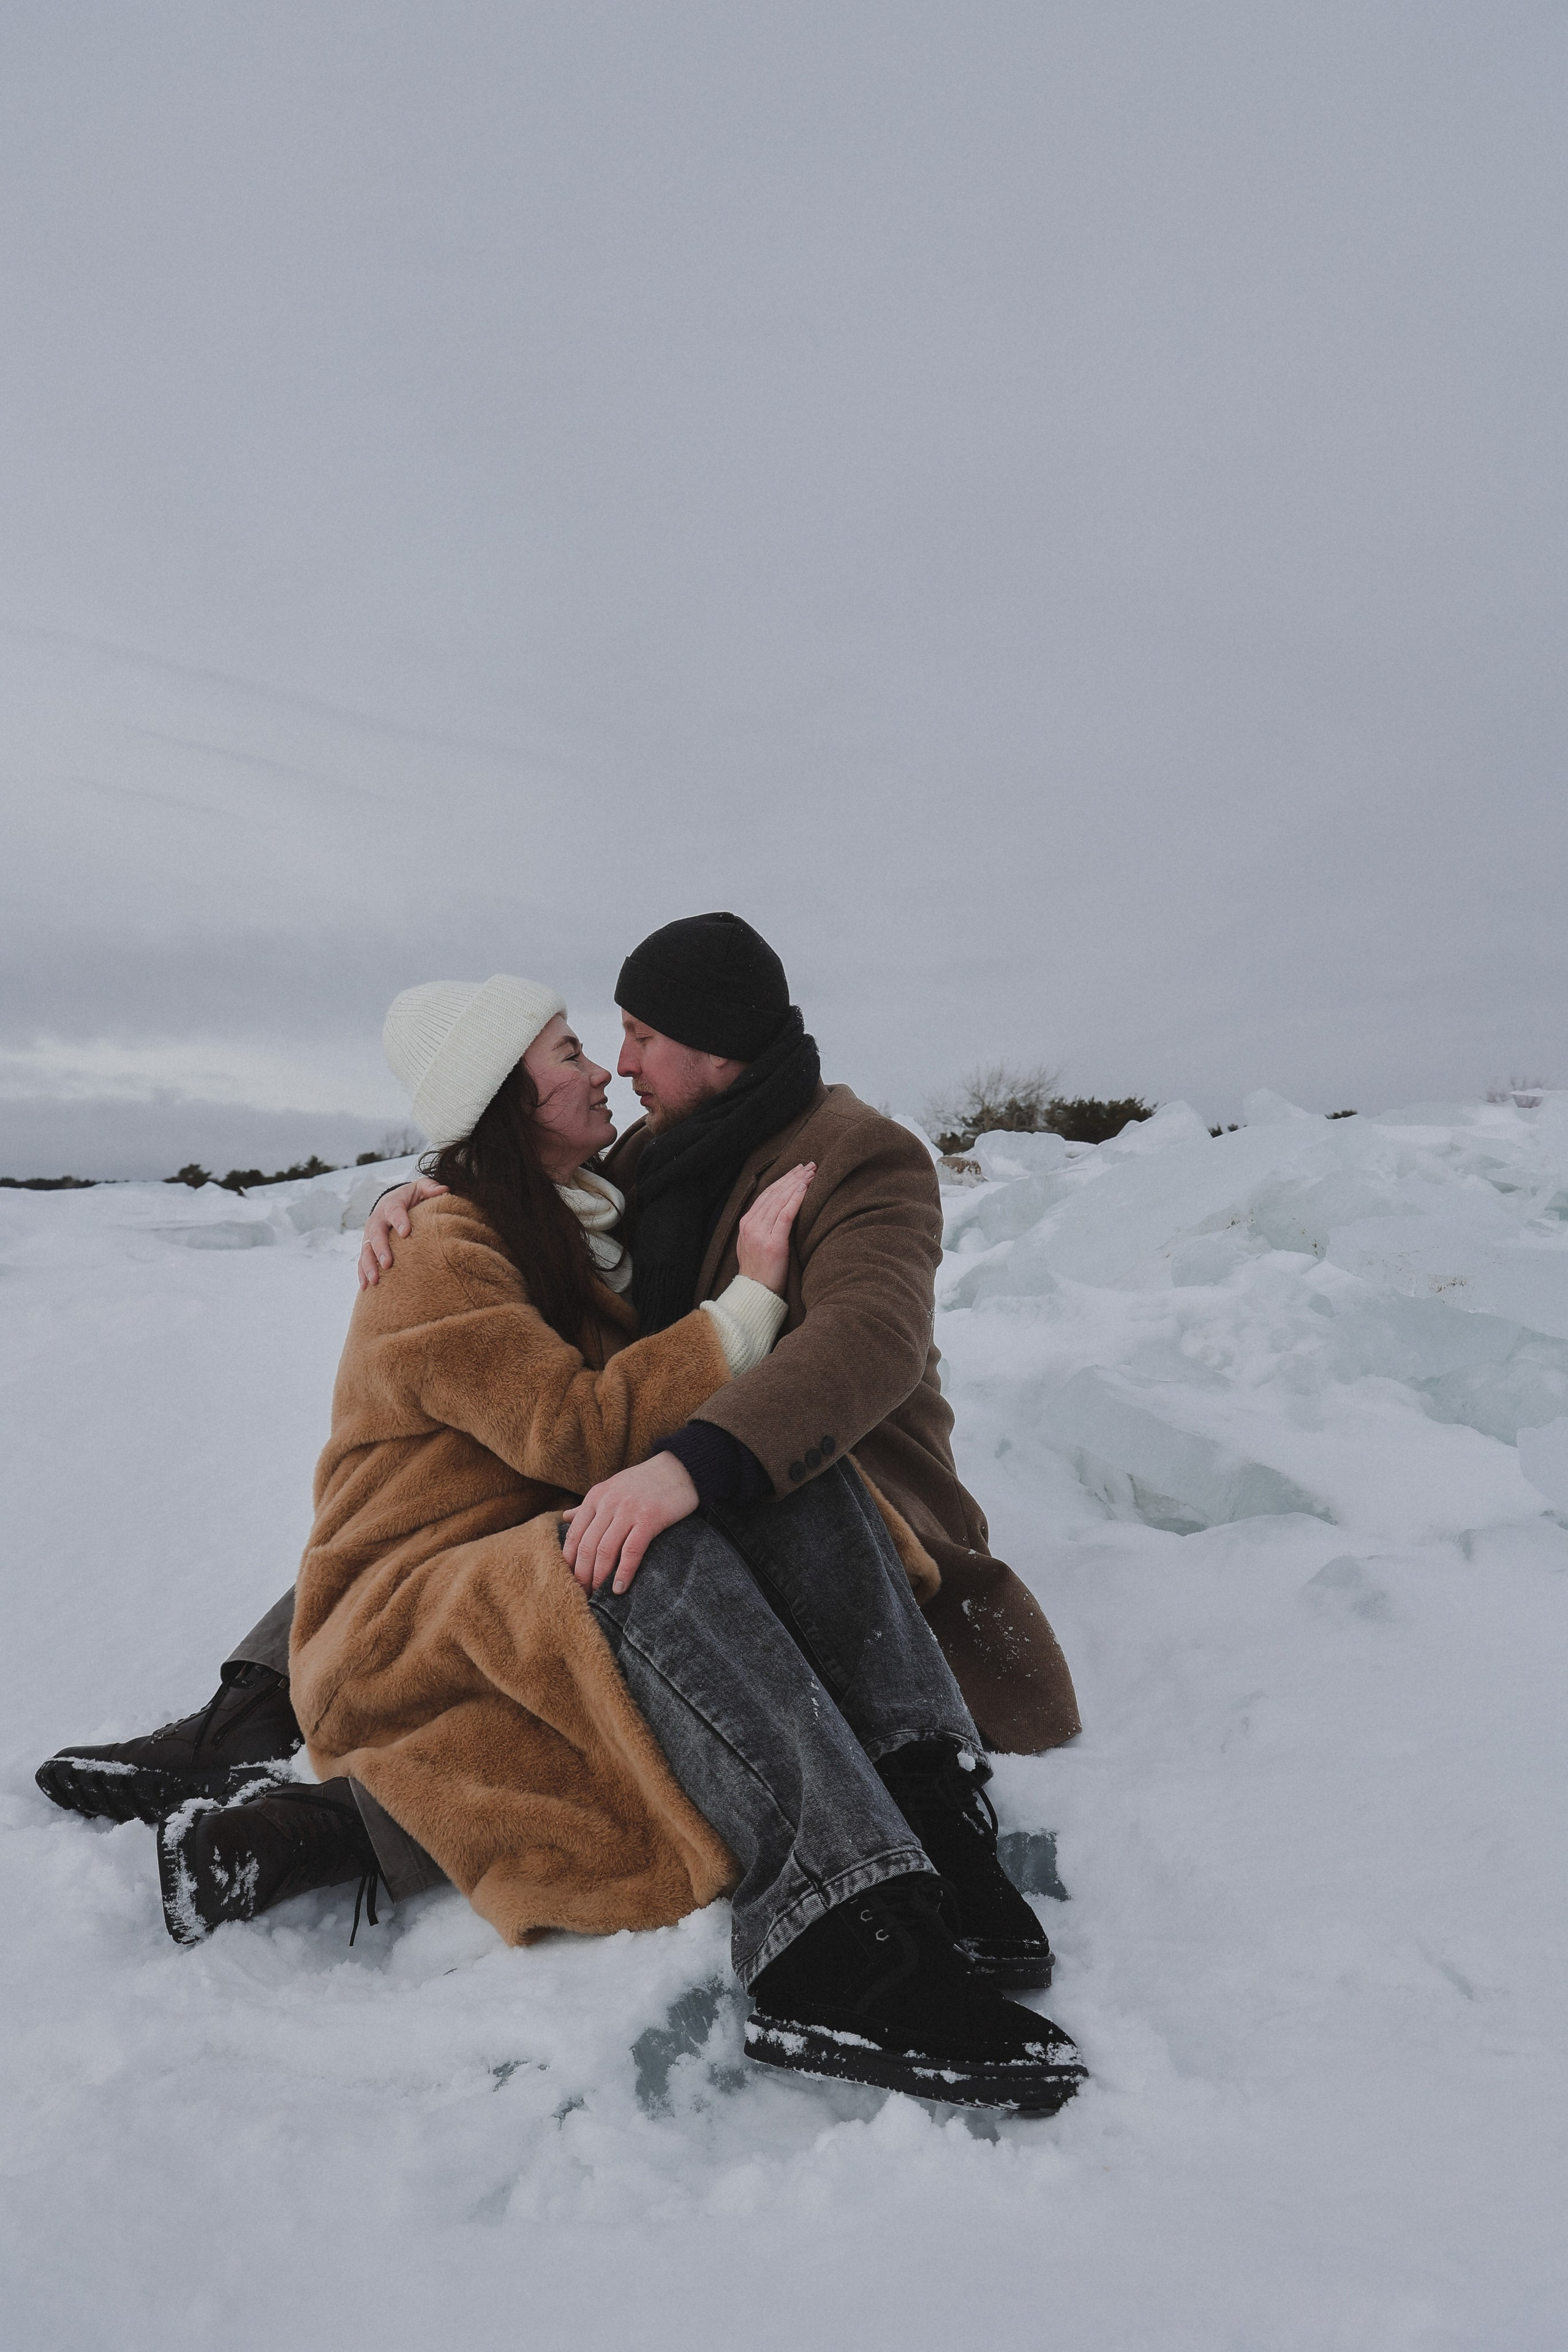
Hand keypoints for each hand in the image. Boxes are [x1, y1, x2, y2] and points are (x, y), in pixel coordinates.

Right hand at [357, 1176, 448, 1287]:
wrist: (392, 1202)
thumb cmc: (411, 1198)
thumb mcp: (421, 1189)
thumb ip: (431, 1188)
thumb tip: (444, 1189)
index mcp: (392, 1204)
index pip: (394, 1210)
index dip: (399, 1220)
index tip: (406, 1232)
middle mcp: (378, 1220)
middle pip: (376, 1233)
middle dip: (380, 1248)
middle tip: (387, 1263)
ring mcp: (370, 1235)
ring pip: (366, 1250)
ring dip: (369, 1265)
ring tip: (375, 1280)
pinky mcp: (368, 1248)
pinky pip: (362, 1261)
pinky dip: (362, 1273)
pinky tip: (366, 1287)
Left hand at [560, 1453, 699, 1594]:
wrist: (679, 1469)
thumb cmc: (644, 1481)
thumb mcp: (611, 1488)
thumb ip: (588, 1506)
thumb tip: (565, 1518)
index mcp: (596, 1496)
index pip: (573, 1535)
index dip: (569, 1561)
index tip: (569, 1580)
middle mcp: (608, 1503)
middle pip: (586, 1546)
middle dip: (581, 1575)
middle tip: (582, 1595)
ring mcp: (628, 1511)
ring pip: (605, 1551)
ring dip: (598, 1578)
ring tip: (597, 1595)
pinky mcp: (649, 1519)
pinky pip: (631, 1551)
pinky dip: (624, 1573)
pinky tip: (619, 1589)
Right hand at [736, 1162, 814, 1293]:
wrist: (755, 1294)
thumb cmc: (760, 1272)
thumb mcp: (753, 1245)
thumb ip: (761, 1227)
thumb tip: (777, 1212)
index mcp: (746, 1223)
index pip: (766, 1194)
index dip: (783, 1180)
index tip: (797, 1170)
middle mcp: (751, 1224)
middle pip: (774, 1193)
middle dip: (793, 1177)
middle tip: (809, 1166)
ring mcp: (760, 1233)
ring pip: (780, 1200)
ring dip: (798, 1184)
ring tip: (812, 1173)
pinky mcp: (773, 1243)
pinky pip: (786, 1215)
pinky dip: (796, 1199)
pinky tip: (805, 1188)